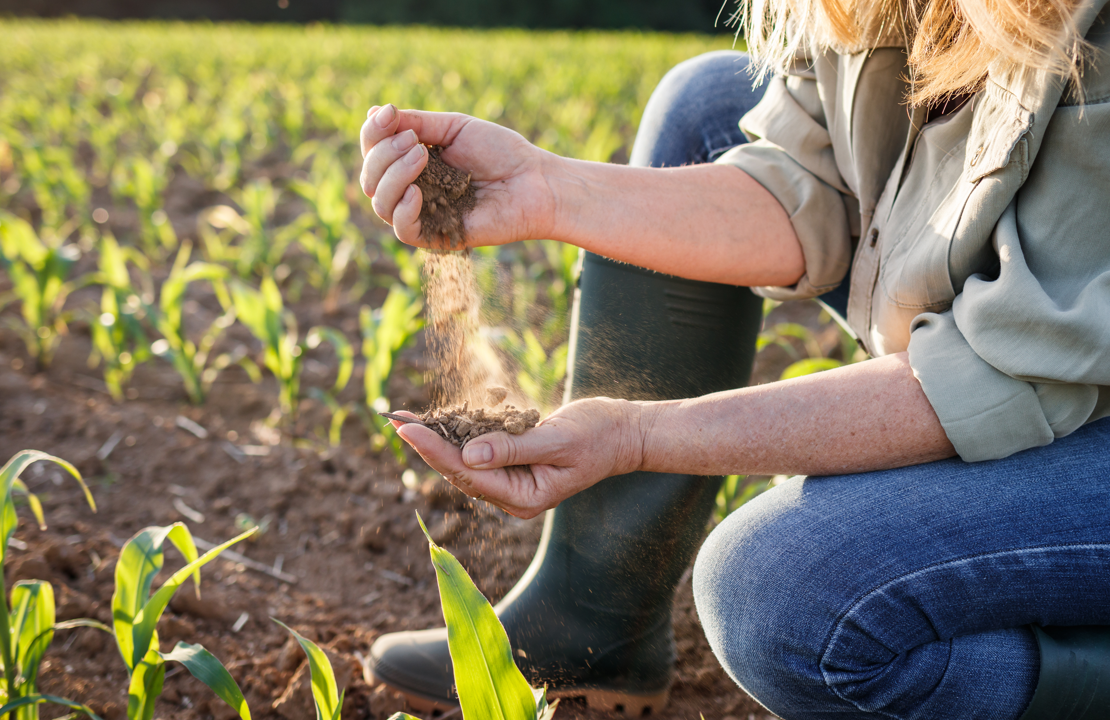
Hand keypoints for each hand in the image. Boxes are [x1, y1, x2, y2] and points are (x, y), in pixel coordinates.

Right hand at [359, 104, 558, 248]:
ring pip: (380, 203)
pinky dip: (401, 210)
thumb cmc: (501, 153)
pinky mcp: (436, 237)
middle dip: (383, 155)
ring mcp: (422, 214)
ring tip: (419, 156)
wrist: (535, 181)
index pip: (373, 151)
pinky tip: (417, 192)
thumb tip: (374, 111)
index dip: (372, 133)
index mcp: (412, 161)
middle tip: (413, 142)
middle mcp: (411, 188)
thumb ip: (418, 123)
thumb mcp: (456, 128)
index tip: (388, 114)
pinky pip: (402, 230)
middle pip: (370, 177)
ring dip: (392, 177)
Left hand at [388, 398, 644, 517]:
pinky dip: (458, 432)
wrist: (624, 433)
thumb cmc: (598, 436)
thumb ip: (513, 449)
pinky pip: (479, 449)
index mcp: (524, 497)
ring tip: (404, 419)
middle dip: (427, 444)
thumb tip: (468, 454)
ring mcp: (514, 480)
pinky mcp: (515, 463)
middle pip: (460, 470)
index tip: (407, 429)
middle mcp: (514, 494)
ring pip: (465, 460)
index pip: (469, 473)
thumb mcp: (557, 440)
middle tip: (394, 420)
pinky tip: (438, 420)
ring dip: (437, 438)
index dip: (434, 449)